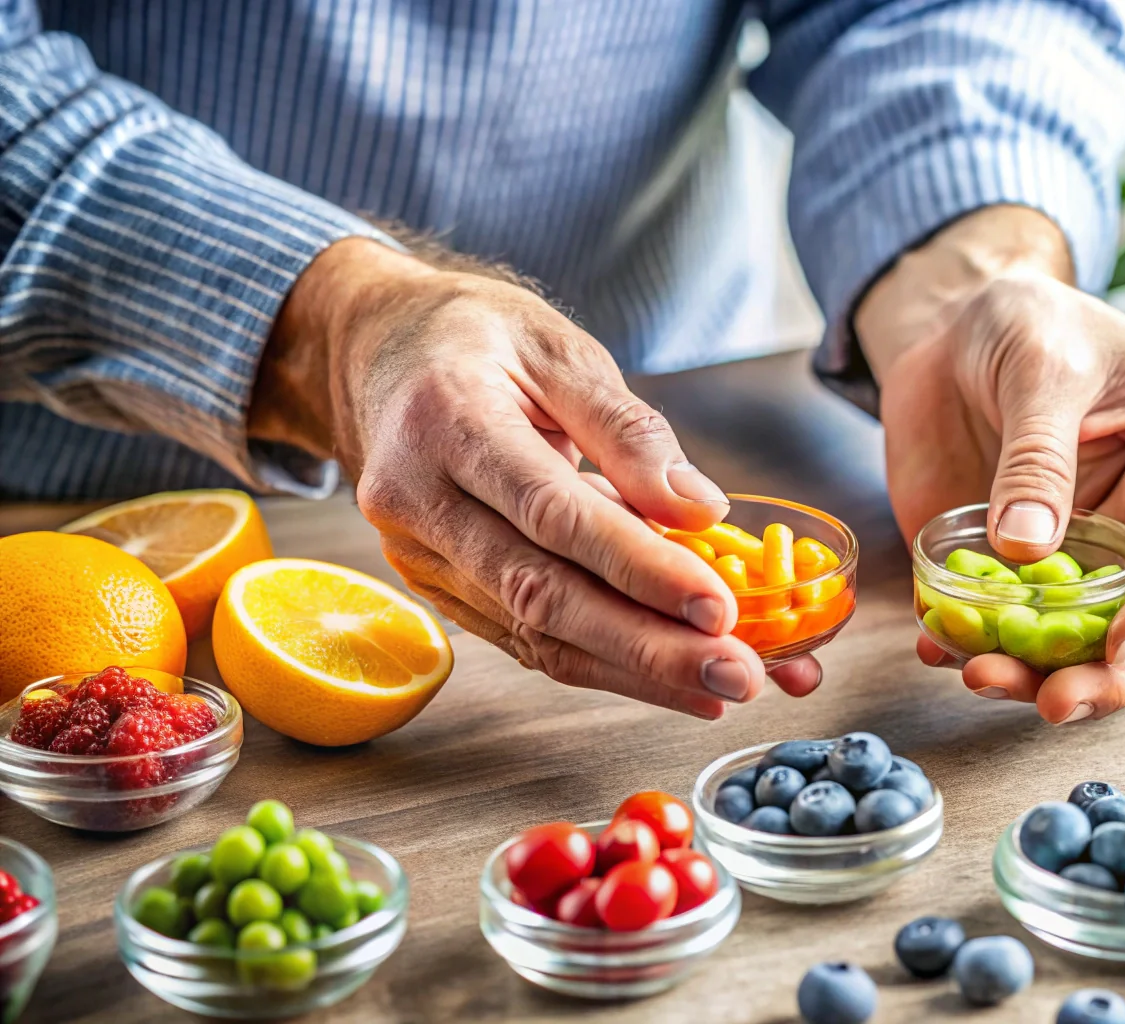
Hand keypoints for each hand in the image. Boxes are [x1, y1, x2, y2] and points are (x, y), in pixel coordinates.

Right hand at [249, 238, 821, 717]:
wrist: (379, 353)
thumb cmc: (478, 339)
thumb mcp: (559, 348)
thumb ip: (628, 428)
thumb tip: (700, 508)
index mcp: (447, 419)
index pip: (552, 512)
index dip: (637, 567)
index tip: (717, 606)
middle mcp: (419, 499)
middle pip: (540, 592)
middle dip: (647, 646)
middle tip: (736, 674)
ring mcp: (419, 553)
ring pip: (533, 631)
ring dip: (634, 670)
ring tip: (721, 688)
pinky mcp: (437, 586)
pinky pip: (523, 637)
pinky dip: (601, 663)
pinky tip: (670, 678)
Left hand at [857, 207, 1124, 723]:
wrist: (954, 325)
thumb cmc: (1027, 318)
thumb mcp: (1039, 363)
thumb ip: (1037, 454)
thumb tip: (1026, 547)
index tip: (1121, 642)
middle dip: (1110, 672)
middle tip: (1054, 703)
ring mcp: (1089, 554)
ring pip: (1086, 640)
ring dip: (1040, 673)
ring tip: (981, 676)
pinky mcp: (1024, 571)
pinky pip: (1012, 625)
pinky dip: (978, 646)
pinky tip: (940, 648)